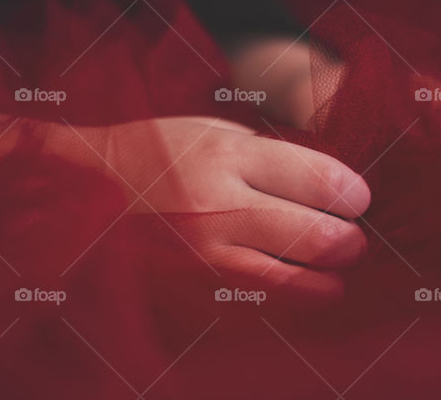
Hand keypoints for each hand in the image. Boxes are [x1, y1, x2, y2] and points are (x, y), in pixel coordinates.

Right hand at [95, 116, 370, 297]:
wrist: (83, 192)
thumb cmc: (156, 155)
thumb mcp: (210, 132)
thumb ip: (268, 155)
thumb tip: (331, 183)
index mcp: (227, 157)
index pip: (321, 180)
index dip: (354, 195)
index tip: (357, 199)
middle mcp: (219, 208)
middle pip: (320, 237)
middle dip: (351, 241)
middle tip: (351, 237)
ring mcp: (204, 258)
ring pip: (298, 283)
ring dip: (328, 279)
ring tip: (330, 269)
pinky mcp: (191, 292)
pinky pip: (261, 307)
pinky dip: (290, 302)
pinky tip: (293, 286)